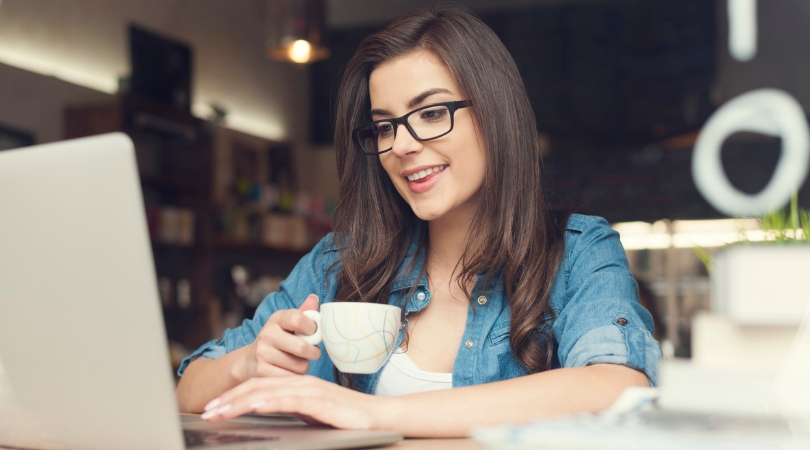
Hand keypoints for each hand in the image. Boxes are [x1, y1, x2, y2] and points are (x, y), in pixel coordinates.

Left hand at [199, 375, 388, 430]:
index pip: (258, 386)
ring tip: (220, 412)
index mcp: (296, 385)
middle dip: (228, 400)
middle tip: (206, 411)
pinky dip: (270, 402)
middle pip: (257, 387)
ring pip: (267, 392)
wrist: (376, 416)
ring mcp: (310, 391)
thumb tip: (265, 413)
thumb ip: (289, 410)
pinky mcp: (320, 401)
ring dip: (240, 402)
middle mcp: (299, 383)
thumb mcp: (310, 414)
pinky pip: (290, 400)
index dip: (234, 396)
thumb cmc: (344, 417)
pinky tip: (255, 406)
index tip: (213, 407)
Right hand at [238, 294, 321, 379]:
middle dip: (314, 352)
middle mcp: (267, 334)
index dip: (312, 328)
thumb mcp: (288, 323)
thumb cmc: (279, 339)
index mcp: (277, 318)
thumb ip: (304, 312)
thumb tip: (314, 297)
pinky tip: (288, 370)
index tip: (314, 333)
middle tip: (313, 352)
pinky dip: (295, 376)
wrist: (251, 359)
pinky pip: (291, 377)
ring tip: (297, 361)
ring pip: (299, 365)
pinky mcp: (262, 371)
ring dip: (304, 366)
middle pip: (302, 347)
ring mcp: (263, 353)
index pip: (298, 319)